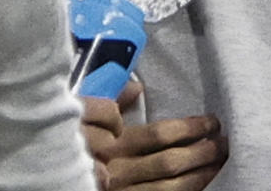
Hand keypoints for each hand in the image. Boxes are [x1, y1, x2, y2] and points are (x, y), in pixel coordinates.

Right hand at [83, 80, 226, 190]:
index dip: (191, 128)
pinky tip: (202, 181)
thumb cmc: (69, 143)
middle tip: (224, 140)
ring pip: (170, 187)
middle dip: (204, 151)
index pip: (160, 134)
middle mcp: (117, 170)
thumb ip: (106, 105)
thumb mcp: (80, 120)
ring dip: (201, 174)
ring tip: (220, 160)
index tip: (212, 121)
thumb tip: (136, 88)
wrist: (46, 178)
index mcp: (110, 145)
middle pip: (170, 161)